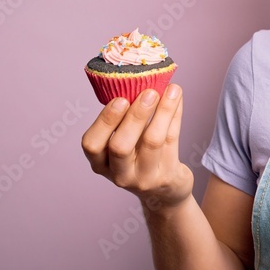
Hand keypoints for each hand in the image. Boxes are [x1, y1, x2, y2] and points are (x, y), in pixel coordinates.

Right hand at [81, 84, 193, 209]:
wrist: (164, 192)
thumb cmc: (140, 158)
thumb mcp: (126, 144)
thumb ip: (126, 118)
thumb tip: (137, 77)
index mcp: (101, 163)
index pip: (92, 145)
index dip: (104, 121)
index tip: (119, 99)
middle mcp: (119, 174)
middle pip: (121, 146)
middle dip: (135, 116)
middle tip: (148, 92)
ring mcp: (144, 178)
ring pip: (152, 142)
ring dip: (162, 112)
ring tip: (171, 90)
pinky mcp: (167, 177)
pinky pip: (172, 141)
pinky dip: (175, 115)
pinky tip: (177, 97)